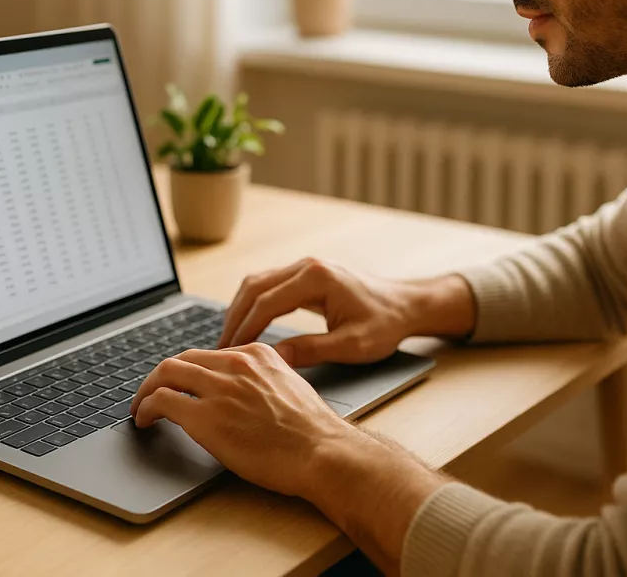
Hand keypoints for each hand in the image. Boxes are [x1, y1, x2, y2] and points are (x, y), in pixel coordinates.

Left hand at [130, 343, 449, 571]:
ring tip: (141, 408)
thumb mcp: (289, 387)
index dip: (187, 370)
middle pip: (182, 359)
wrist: (322, 452)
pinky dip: (146, 408)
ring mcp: (219, 388)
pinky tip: (145, 421)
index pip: (208, 354)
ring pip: (165, 374)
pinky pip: (162, 402)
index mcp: (256, 355)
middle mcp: (235, 364)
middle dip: (160, 376)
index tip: (179, 384)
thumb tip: (240, 396)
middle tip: (149, 394)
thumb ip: (262, 381)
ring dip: (146, 391)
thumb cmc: (313, 433)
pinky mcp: (205, 417)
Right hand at [217, 258, 475, 367]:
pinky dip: (252, 305)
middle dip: (234, 318)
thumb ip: (310, 350)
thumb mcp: (351, 345)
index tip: (231, 353)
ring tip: (228, 340)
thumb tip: (273, 359)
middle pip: (254, 287)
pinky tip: (246, 326)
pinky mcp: (306, 276)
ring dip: (239, 309)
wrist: (407, 305)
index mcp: (316, 278)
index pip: (266, 301)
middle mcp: (306, 266)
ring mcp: (305, 268)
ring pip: (257, 283)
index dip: (245, 328)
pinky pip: (269, 285)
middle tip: (219, 349)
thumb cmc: (385, 325)